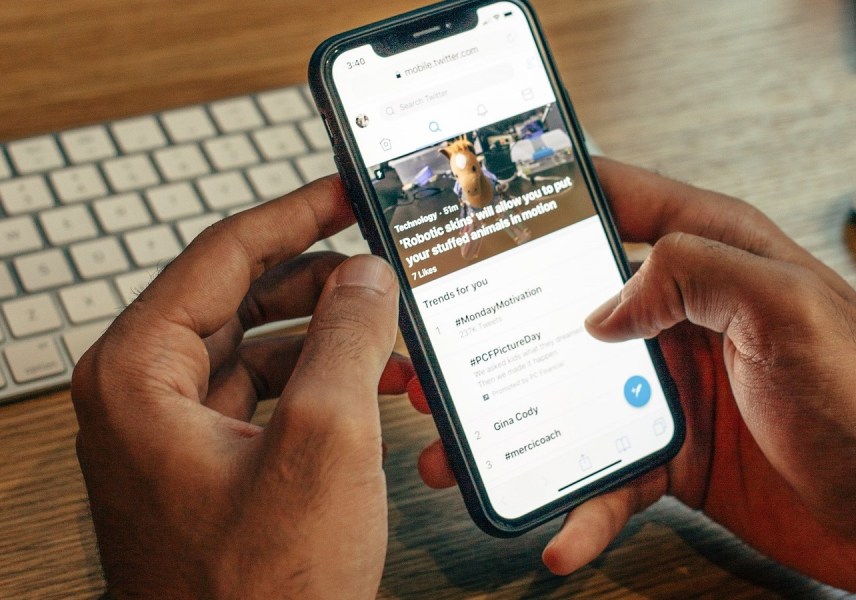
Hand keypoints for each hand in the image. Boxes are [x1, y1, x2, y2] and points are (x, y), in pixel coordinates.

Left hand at [72, 177, 409, 598]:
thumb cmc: (260, 589)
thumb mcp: (325, 441)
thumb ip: (348, 336)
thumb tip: (367, 275)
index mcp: (142, 373)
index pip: (223, 254)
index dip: (295, 214)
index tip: (345, 190)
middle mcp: (146, 394)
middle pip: (241, 296)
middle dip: (320, 279)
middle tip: (382, 262)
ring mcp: (175, 430)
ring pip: (259, 344)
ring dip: (328, 333)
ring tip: (391, 330)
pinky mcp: (209, 461)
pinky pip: (267, 391)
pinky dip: (320, 379)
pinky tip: (372, 382)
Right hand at [411, 158, 855, 597]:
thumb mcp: (788, 312)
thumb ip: (697, 274)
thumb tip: (607, 300)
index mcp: (717, 260)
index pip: (625, 203)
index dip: (560, 198)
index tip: (494, 208)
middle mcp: (687, 318)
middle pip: (575, 309)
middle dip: (504, 331)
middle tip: (445, 350)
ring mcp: (676, 388)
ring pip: (574, 396)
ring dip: (518, 426)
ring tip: (464, 450)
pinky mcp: (676, 452)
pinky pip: (610, 473)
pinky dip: (582, 504)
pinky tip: (563, 528)